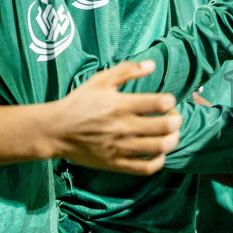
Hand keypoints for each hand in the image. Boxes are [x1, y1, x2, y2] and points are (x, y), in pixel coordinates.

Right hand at [49, 61, 181, 174]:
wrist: (56, 130)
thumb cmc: (78, 103)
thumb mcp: (100, 81)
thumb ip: (127, 70)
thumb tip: (152, 64)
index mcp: (121, 105)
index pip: (160, 103)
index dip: (170, 101)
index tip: (167, 101)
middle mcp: (124, 127)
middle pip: (166, 126)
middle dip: (177, 120)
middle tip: (173, 117)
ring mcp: (121, 148)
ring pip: (160, 148)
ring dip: (173, 140)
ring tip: (170, 134)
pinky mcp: (116, 164)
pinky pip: (146, 168)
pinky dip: (159, 161)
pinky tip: (158, 153)